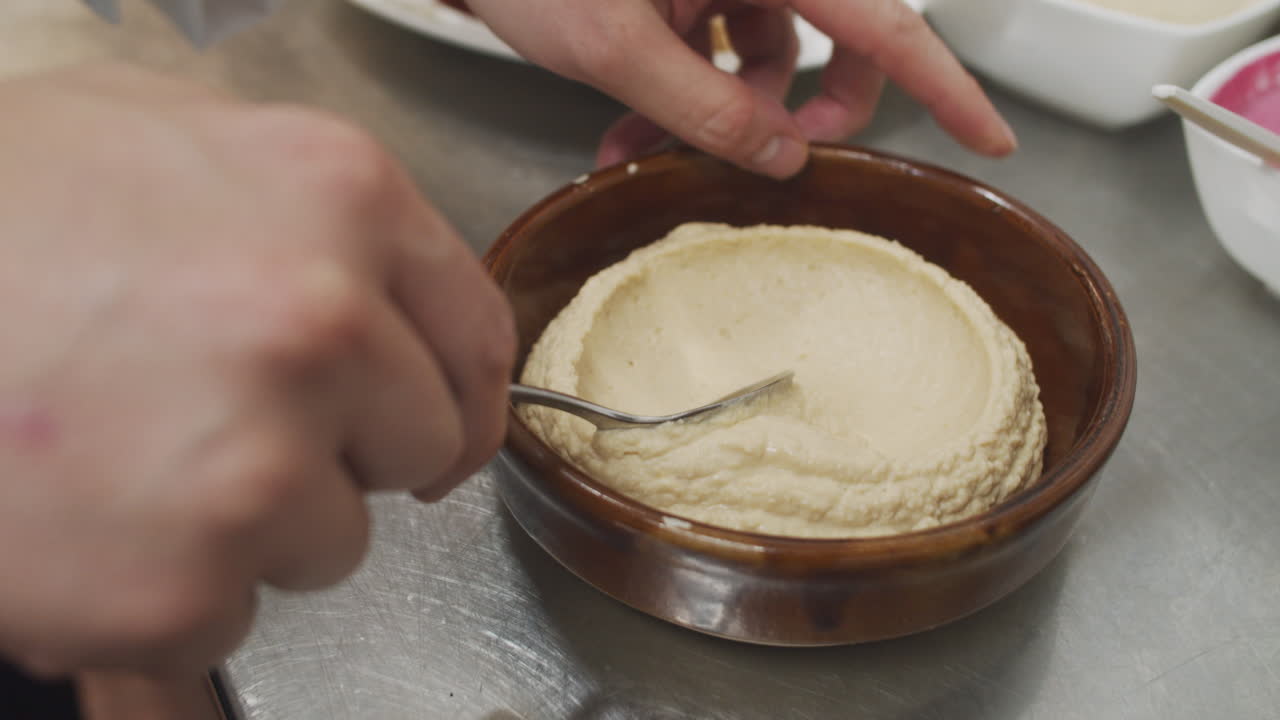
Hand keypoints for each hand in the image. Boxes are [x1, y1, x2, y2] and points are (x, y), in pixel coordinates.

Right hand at [0, 64, 513, 676]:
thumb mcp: (158, 136)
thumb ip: (306, 208)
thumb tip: (389, 295)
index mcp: (335, 196)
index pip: (477, 335)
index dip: (456, 391)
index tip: (437, 427)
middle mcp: (317, 325)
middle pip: (420, 446)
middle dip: (344, 452)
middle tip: (224, 423)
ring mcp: (255, 464)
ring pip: (332, 540)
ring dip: (251, 524)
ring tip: (131, 459)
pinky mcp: (180, 585)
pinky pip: (231, 615)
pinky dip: (168, 592)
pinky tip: (87, 521)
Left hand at [460, 0, 1015, 176]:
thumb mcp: (613, 45)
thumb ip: (702, 107)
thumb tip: (779, 158)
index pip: (882, 22)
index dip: (945, 84)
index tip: (994, 135)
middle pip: (838, 37)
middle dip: (810, 111)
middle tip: (785, 163)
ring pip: (762, 53)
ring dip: (719, 116)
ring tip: (649, 155)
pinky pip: (707, 47)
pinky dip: (679, 94)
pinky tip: (626, 133)